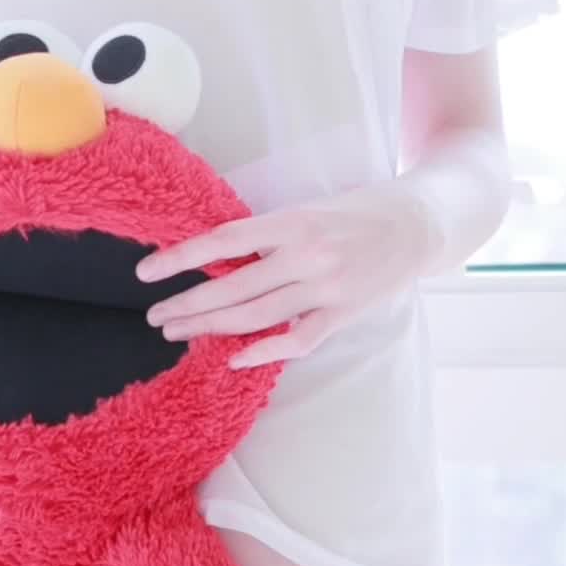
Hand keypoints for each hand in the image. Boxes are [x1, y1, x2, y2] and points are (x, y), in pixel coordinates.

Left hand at [134, 179, 439, 367]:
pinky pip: (296, 341)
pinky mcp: (343, 315)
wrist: (420, 223)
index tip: (146, 273)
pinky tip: (234, 358)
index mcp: (293, 221)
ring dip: (211, 328)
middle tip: (155, 317)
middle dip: (188, 305)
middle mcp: (307, 256)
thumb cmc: (359, 209)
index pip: (223, 242)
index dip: (181, 258)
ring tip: (178, 332)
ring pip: (256, 317)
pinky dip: (264, 351)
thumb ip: (269, 233)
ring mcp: (327, 289)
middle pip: (232, 289)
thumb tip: (216, 256)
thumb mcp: (309, 207)